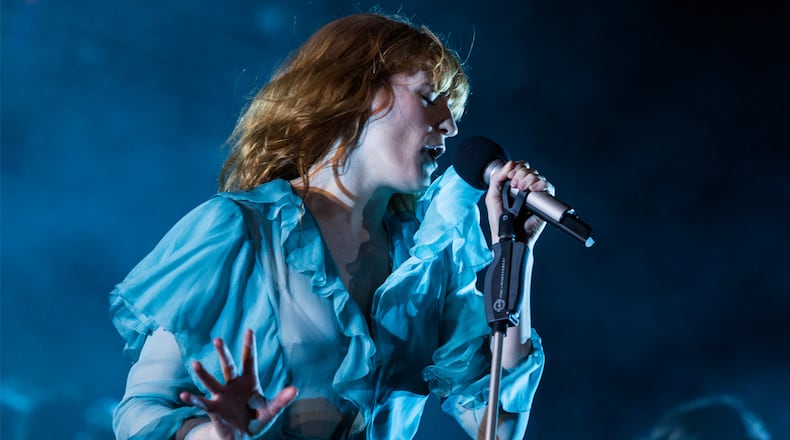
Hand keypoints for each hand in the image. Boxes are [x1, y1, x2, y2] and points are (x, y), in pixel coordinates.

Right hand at [180, 329, 297, 438]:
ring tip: (195, 363)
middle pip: (228, 366)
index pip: (249, 361)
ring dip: (203, 374)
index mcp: (249, 381)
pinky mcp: (214, 409)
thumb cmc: (256, 419)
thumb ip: (282, 400)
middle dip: (223, 353)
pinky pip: (202, 403)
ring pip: (212, 382)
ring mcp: (222, 396)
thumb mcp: (271, 410)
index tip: (249, 330)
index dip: (249, 346)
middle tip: (218, 339)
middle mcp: (234, 385)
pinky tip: (184, 395)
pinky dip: (193, 399)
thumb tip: (295, 389)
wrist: (242, 436)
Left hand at [484, 160, 554, 247]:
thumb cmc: (499, 221)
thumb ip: (497, 179)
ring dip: (528, 178)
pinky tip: (532, 189)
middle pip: (528, 169)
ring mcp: (535, 195)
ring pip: (537, 176)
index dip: (515, 168)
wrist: (508, 236)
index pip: (519, 168)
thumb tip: (509, 164)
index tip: (510, 177)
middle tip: (515, 184)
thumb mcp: (492, 197)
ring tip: (522, 188)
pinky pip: (548, 187)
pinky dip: (540, 184)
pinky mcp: (544, 202)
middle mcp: (525, 188)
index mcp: (513, 186)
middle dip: (520, 173)